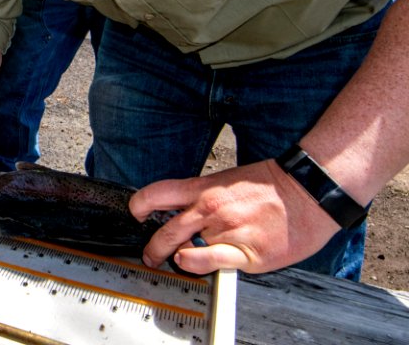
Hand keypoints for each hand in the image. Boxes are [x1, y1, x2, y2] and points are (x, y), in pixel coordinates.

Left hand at [129, 160, 340, 274]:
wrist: (309, 191)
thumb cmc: (272, 186)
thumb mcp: (227, 180)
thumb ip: (203, 196)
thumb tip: (184, 212)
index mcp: (204, 188)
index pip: (158, 193)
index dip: (140, 205)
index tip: (136, 213)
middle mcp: (210, 209)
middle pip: (165, 228)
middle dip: (152, 246)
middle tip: (150, 255)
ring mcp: (227, 231)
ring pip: (183, 247)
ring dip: (172, 257)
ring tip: (171, 262)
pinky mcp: (247, 253)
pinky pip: (210, 261)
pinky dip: (195, 264)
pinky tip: (191, 263)